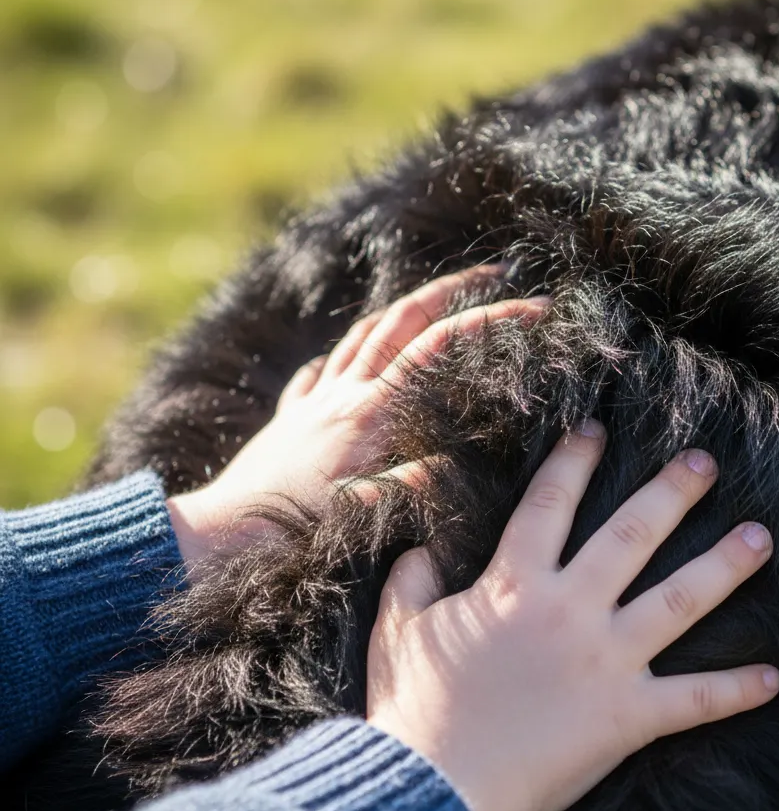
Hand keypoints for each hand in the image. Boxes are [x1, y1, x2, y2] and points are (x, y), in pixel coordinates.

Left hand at [167, 266, 547, 577]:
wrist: (213, 537)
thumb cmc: (289, 531)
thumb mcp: (364, 513)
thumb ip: (415, 484)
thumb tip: (458, 464)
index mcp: (369, 413)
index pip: (437, 347)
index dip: (487, 321)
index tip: (533, 306)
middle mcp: (341, 395)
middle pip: (399, 321)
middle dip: (450, 289)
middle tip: (492, 274)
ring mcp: (312, 403)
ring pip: (361, 336)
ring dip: (401, 312)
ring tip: (432, 305)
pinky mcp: (287, 420)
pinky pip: (318, 373)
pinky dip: (342, 355)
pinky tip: (347, 362)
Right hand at [367, 422, 778, 810]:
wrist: (437, 786)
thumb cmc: (414, 708)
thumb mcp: (399, 632)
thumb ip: (410, 582)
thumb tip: (416, 550)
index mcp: (515, 585)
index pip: (550, 503)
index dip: (573, 460)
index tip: (594, 429)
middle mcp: (571, 609)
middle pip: (633, 535)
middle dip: (672, 493)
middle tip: (706, 462)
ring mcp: (606, 661)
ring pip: (679, 600)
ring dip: (723, 566)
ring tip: (760, 537)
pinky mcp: (627, 717)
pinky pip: (693, 700)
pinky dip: (735, 690)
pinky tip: (774, 678)